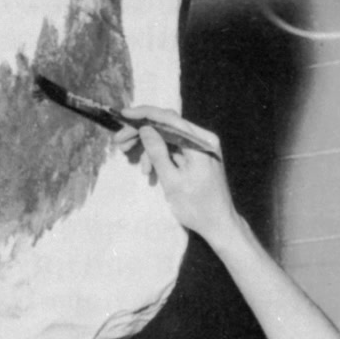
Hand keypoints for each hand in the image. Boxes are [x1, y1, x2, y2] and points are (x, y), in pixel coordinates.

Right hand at [111, 106, 239, 243]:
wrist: (219, 224)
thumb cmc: (197, 207)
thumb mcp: (172, 181)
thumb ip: (158, 152)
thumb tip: (145, 128)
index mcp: (201, 143)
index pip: (169, 118)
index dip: (144, 114)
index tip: (123, 115)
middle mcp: (203, 139)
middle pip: (167, 126)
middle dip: (142, 133)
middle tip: (120, 142)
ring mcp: (201, 147)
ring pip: (168, 137)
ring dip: (149, 148)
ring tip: (137, 165)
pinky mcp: (197, 156)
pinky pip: (174, 148)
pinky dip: (160, 156)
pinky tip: (149, 171)